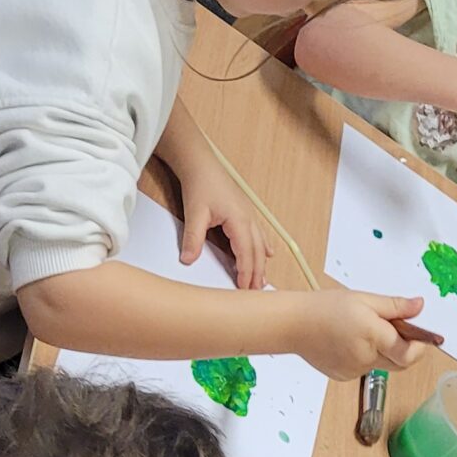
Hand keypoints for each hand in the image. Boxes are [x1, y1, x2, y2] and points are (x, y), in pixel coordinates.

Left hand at [179, 166, 273, 289]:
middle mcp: (248, 219)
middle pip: (257, 252)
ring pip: (259, 244)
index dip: (246, 272)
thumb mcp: (194, 213)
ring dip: (261, 263)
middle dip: (257, 272)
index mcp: (239, 220)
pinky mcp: (244, 212)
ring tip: (262, 280)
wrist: (200, 164)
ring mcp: (248, 215)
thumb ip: (193, 238)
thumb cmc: (201, 184)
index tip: (244, 289)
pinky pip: (258, 234)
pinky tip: (268, 253)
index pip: (246, 253)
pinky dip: (262, 247)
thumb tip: (188, 259)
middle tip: (256, 292)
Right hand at [298, 290, 431, 380]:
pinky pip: (365, 368)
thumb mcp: (364, 299)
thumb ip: (395, 306)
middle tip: (395, 329)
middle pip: (399, 362)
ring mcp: (354, 370)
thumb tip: (419, 306)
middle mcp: (366, 357)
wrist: (294, 325)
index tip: (424, 337)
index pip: (409, 353)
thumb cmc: (325, 308)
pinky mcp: (344, 376)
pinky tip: (350, 342)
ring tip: (363, 330)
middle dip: (404, 348)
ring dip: (383, 351)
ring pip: (382, 364)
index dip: (421, 346)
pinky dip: (366, 357)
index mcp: (373, 335)